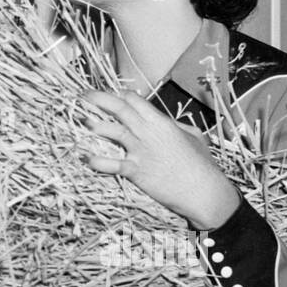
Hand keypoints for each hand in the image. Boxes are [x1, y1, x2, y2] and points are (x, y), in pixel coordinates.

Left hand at [80, 90, 240, 230]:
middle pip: (120, 109)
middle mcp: (148, 132)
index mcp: (161, 122)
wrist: (205, 191)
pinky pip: (113, 164)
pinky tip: (86, 157)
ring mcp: (141, 151)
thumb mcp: (194, 137)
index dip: (120, 96)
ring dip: (96, 124)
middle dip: (99, 99)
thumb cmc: (202, 165)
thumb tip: (167, 121)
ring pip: (114, 131)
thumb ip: (177, 126)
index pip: (135, 100)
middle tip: (83, 95)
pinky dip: (98, 161)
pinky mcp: (137, 171)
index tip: (110, 97)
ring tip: (81, 120)